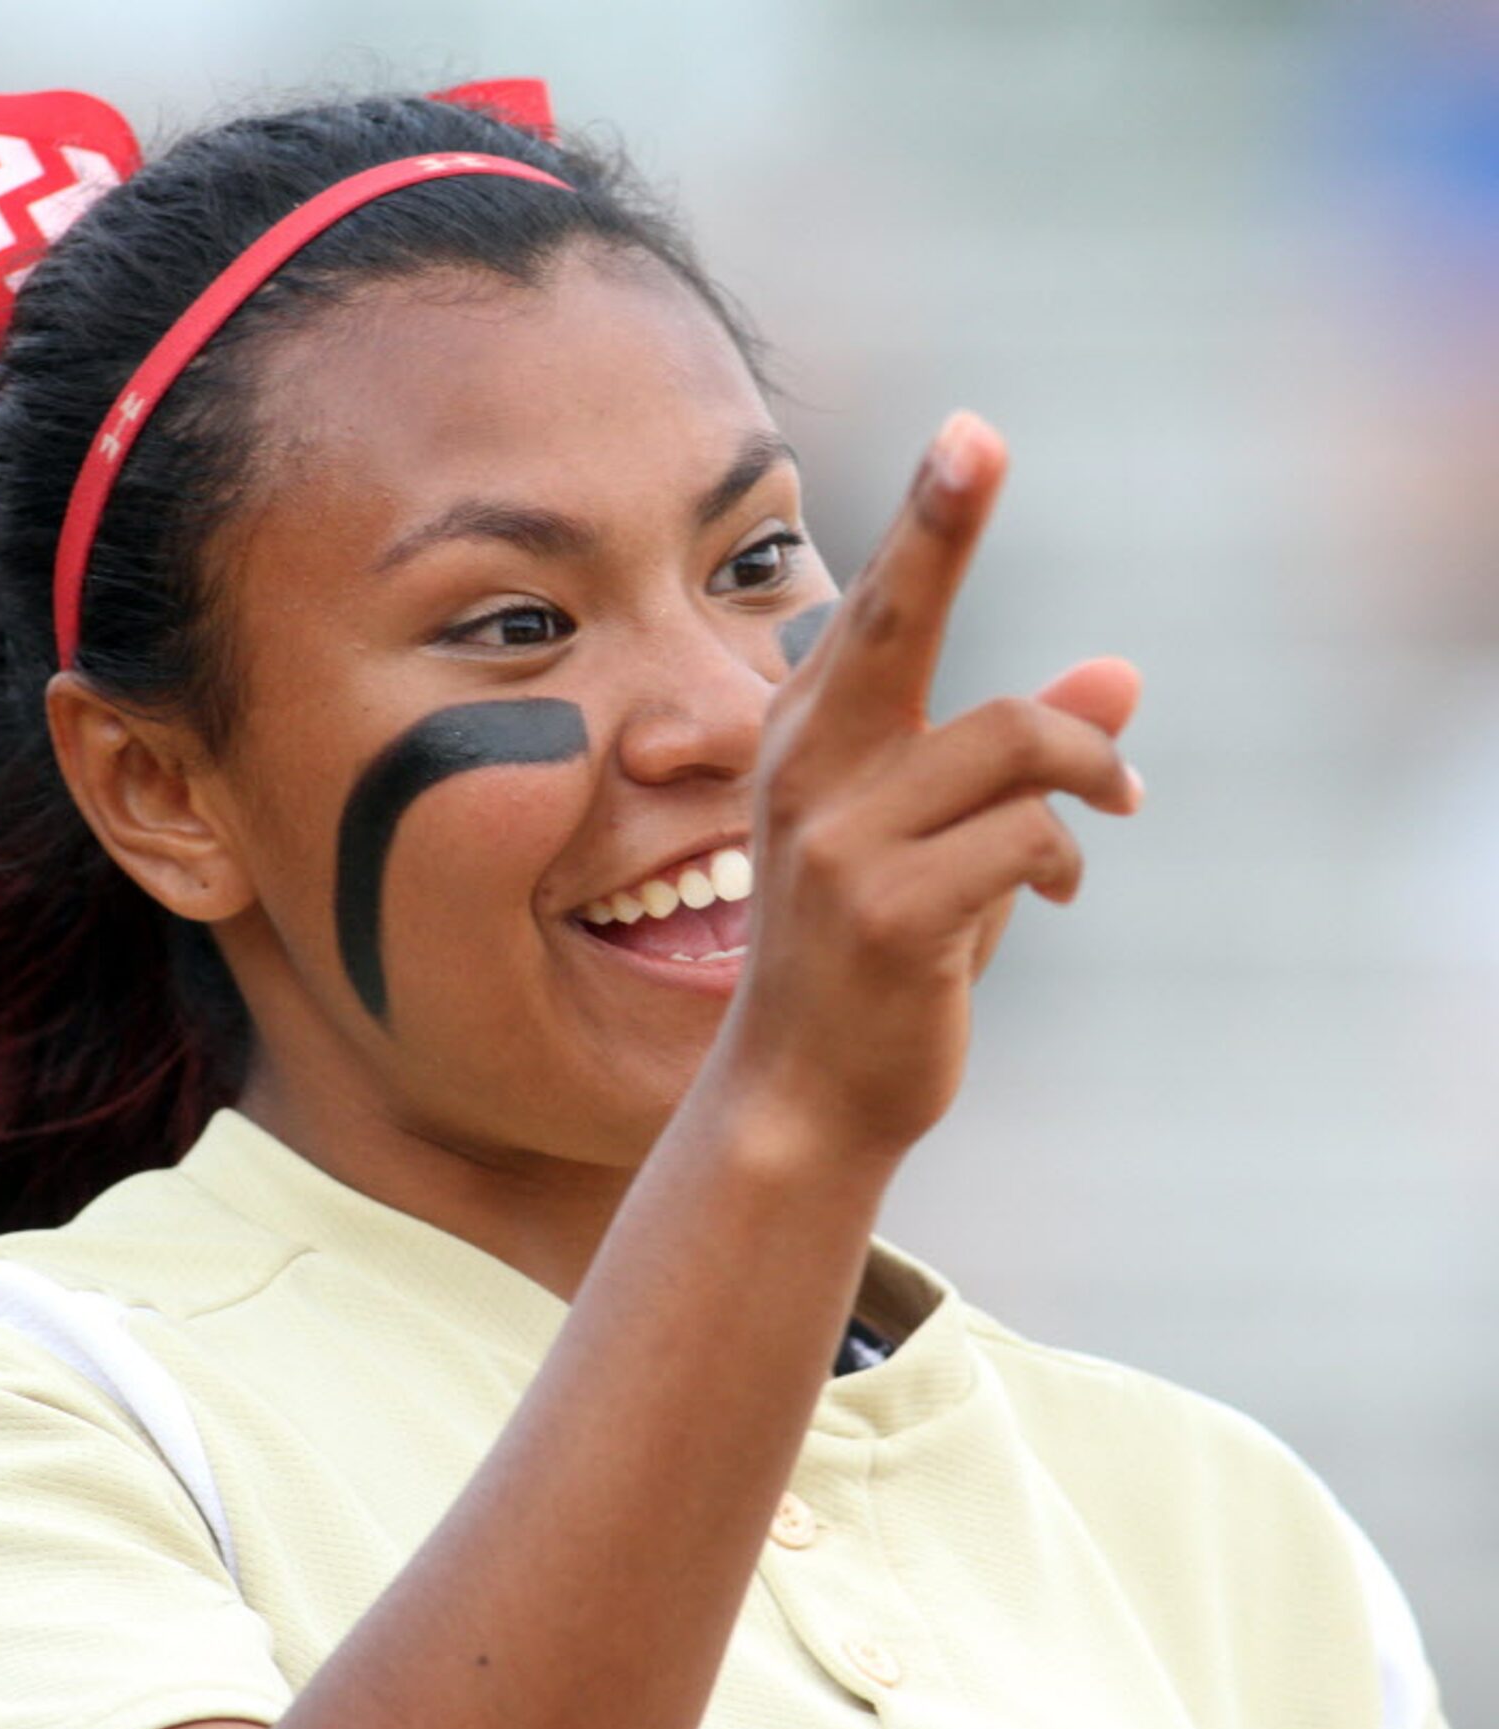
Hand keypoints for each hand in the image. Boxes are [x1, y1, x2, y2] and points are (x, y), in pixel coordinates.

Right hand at [721, 411, 1142, 1158]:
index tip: (973, 434)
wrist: (803, 1098)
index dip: (927, 523)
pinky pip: (1029, 836)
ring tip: (1101, 817)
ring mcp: (838, 840)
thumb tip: (1121, 670)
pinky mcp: (887, 909)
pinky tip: (1053, 895)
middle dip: (941, 527)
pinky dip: (1064, 857)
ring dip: (1087, 775)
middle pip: (895, 621)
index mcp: (806, 742)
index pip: (874, 611)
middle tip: (977, 440)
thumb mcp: (942, 842)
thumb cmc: (872, 960)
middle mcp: (804, 773)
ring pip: (1014, 740)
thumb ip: (1022, 756)